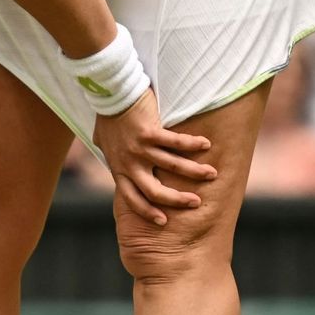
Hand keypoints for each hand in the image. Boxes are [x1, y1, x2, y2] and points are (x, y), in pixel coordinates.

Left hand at [93, 88, 216, 226]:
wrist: (108, 93)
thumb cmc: (107, 116)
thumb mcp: (103, 141)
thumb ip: (109, 152)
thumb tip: (108, 156)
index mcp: (118, 168)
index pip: (132, 198)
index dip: (147, 212)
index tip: (163, 221)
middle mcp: (129, 163)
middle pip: (154, 191)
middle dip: (177, 200)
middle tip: (196, 203)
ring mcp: (139, 149)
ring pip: (172, 167)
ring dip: (194, 171)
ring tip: (212, 174)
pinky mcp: (149, 132)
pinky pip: (176, 143)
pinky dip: (192, 144)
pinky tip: (207, 145)